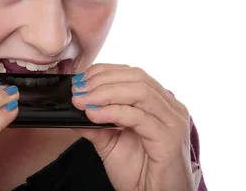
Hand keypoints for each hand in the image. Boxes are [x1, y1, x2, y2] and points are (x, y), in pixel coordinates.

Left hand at [70, 64, 194, 190]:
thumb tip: (73, 104)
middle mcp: (170, 108)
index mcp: (159, 103)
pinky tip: (94, 115)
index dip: (103, 72)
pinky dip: (112, 112)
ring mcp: (173, 122)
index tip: (79, 81)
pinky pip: (138, 117)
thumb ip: (94, 122)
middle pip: (136, 77)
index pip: (131, 73)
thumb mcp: (109, 142)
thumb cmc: (139, 173)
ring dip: (104, 93)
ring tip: (82, 101)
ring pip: (138, 91)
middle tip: (77, 91)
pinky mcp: (170, 139)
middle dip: (101, 80)